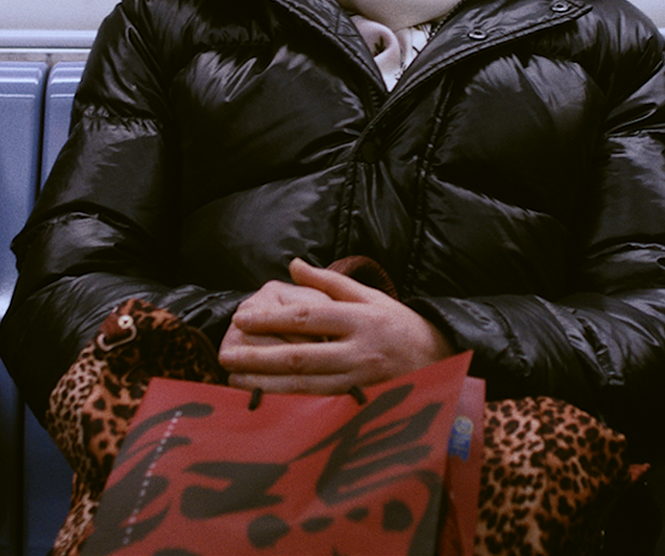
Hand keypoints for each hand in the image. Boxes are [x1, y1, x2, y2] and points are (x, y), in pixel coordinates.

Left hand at [219, 258, 452, 394]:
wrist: (438, 359)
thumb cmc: (398, 323)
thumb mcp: (370, 295)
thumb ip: (330, 281)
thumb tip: (294, 264)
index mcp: (358, 318)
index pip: (308, 318)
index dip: (272, 320)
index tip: (242, 319)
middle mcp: (357, 350)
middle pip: (301, 356)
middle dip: (260, 357)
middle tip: (226, 354)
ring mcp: (357, 378)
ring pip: (305, 384)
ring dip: (266, 383)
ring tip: (234, 378)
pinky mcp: (357, 398)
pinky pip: (317, 399)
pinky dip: (288, 398)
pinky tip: (264, 395)